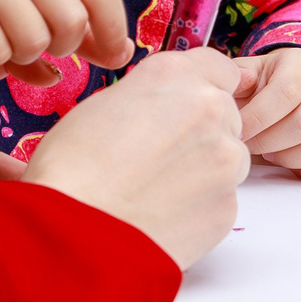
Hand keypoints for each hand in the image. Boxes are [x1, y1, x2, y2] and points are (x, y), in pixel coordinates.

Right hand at [23, 48, 247, 267]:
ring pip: (228, 158)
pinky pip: (221, 199)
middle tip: (159, 157)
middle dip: (202, 131)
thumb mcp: (101, 105)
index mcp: (173, 74)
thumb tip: (160, 110)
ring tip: (156, 190)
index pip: (218, 67)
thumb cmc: (71, 170)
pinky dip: (199, 206)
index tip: (189, 106)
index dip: (201, 88)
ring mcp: (226, 158)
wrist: (75, 235)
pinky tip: (161, 215)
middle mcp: (209, 107)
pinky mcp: (229, 206)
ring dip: (205, 169)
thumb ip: (147, 98)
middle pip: (225, 113)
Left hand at [231, 47, 300, 181]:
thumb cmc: (265, 85)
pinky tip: (290, 164)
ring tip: (270, 153)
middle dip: (269, 141)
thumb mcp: (250, 72)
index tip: (238, 132)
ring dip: (292, 158)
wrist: (292, 91)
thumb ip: (240, 76)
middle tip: (250, 145)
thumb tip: (238, 80)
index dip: (258, 117)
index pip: (287, 92)